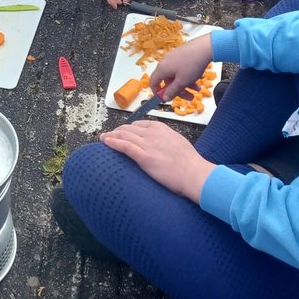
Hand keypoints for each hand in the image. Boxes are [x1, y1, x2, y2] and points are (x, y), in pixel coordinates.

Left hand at [100, 119, 215, 202]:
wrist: (194, 174)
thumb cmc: (189, 161)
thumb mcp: (176, 141)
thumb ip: (164, 138)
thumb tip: (156, 141)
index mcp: (160, 128)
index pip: (137, 125)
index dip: (126, 129)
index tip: (120, 133)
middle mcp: (152, 133)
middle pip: (127, 129)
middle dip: (116, 132)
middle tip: (108, 137)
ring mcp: (148, 145)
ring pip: (123, 136)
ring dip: (111, 136)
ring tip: (103, 138)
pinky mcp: (145, 157)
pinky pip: (125, 146)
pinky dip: (113, 142)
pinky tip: (106, 142)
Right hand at [150, 31, 213, 98]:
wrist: (206, 47)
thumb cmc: (192, 64)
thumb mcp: (182, 82)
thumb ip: (172, 91)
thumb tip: (165, 97)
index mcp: (162, 68)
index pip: (153, 82)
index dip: (157, 92)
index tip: (164, 98)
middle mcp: (166, 62)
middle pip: (168, 80)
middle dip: (179, 90)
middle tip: (189, 97)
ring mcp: (174, 57)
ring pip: (177, 75)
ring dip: (186, 84)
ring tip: (198, 89)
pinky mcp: (182, 54)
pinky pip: (182, 69)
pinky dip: (189, 76)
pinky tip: (200, 78)